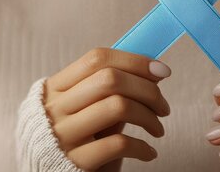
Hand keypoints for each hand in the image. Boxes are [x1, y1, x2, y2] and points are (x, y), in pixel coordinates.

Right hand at [44, 47, 171, 170]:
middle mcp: (56, 107)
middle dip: (147, 90)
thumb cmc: (79, 138)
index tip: (161, 70)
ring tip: (157, 129)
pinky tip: (148, 152)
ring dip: (148, 117)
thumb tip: (153, 70)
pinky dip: (142, 146)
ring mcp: (63, 134)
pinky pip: (119, 144)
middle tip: (163, 107)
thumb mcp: (86, 109)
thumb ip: (110, 90)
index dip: (134, 60)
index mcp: (57, 86)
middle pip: (110, 79)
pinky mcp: (75, 161)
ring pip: (118, 106)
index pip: (98, 58)